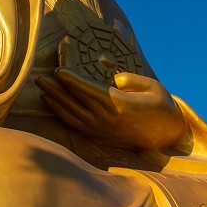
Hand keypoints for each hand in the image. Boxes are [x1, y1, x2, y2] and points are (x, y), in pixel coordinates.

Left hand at [36, 68, 186, 151]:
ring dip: (54, 100)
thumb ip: (133, 80)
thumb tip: (115, 79)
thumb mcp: (154, 87)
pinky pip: (75, 124)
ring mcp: (101, 130)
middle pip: (75, 102)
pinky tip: (51, 103)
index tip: (59, 70)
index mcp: (120, 105)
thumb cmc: (160, 106)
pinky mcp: (99, 136)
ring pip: (72, 114)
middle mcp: (107, 119)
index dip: (73, 79)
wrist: (166, 135)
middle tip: (40, 77)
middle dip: (56, 88)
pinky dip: (61, 113)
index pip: (90, 90)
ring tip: (42, 88)